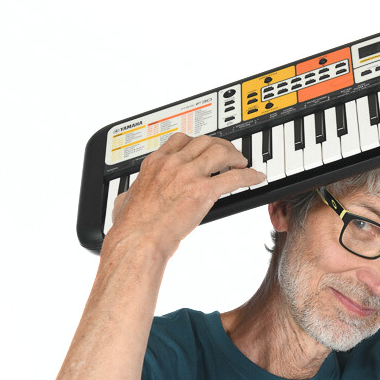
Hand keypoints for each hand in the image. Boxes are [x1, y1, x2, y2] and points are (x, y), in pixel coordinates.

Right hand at [107, 132, 265, 258]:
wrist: (139, 240)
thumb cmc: (132, 228)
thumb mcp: (124, 202)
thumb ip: (127, 196)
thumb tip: (124, 200)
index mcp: (154, 163)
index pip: (180, 140)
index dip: (197, 142)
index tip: (205, 148)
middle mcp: (172, 164)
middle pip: (204, 141)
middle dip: (220, 146)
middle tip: (229, 155)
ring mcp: (188, 175)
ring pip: (220, 152)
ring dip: (235, 156)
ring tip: (243, 164)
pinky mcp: (204, 191)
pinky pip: (234, 177)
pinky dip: (249, 175)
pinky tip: (256, 178)